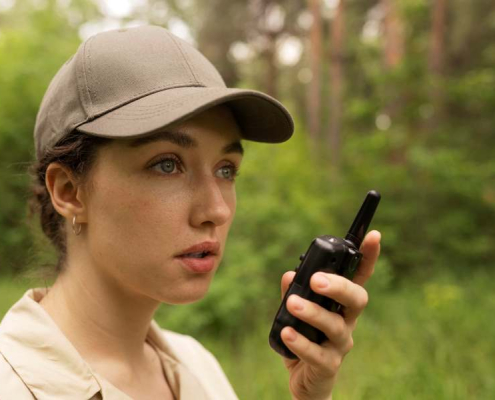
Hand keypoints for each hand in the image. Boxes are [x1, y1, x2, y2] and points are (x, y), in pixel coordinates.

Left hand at [279, 230, 380, 399]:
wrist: (305, 381)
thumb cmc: (305, 338)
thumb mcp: (297, 312)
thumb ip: (293, 293)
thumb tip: (289, 275)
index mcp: (340, 304)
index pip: (359, 277)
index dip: (369, 257)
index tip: (374, 235)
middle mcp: (346, 321)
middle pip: (357, 300)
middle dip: (340, 286)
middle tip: (317, 280)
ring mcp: (340, 345)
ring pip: (336, 326)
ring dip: (313, 313)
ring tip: (293, 304)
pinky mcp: (328, 365)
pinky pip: (318, 354)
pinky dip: (302, 343)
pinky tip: (287, 333)